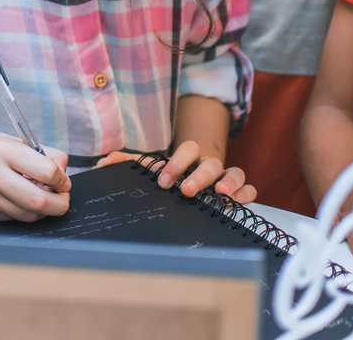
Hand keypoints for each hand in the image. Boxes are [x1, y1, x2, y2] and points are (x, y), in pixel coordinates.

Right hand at [0, 130, 70, 221]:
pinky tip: (23, 200)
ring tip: (46, 198)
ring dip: (45, 210)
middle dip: (60, 204)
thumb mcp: (9, 140)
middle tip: (63, 198)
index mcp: (2, 150)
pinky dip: (26, 212)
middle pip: (39, 201)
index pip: (46, 171)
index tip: (63, 180)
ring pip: (29, 215)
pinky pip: (14, 219)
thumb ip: (40, 155)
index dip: (62, 179)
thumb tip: (63, 175)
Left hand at [101, 142, 255, 202]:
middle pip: (210, 162)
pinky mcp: (239, 192)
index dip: (177, 163)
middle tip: (186, 191)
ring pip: (234, 172)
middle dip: (198, 176)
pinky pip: (249, 188)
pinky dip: (246, 193)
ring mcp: (225, 177)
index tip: (163, 181)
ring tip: (220, 194)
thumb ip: (130, 164)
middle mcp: (208, 165)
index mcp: (188, 158)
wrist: (191, 184)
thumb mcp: (151, 170)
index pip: (187, 150)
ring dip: (228, 181)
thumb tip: (104, 162)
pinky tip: (238, 201)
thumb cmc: (171, 177)